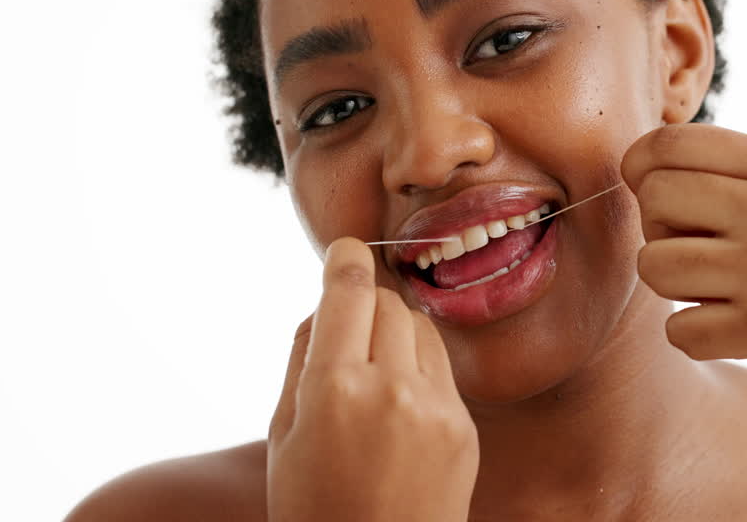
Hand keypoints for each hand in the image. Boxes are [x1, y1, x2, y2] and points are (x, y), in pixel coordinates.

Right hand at [267, 237, 478, 521]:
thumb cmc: (313, 506)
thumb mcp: (282, 435)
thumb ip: (301, 358)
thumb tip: (326, 303)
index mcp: (333, 389)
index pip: (348, 289)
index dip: (345, 258)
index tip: (345, 249)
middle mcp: (390, 389)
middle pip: (386, 302)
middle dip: (364, 304)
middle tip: (347, 329)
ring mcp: (435, 408)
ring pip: (418, 327)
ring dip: (395, 332)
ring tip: (371, 377)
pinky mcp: (464, 427)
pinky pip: (441, 368)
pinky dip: (419, 369)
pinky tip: (398, 407)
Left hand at [621, 123, 746, 418]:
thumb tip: (657, 166)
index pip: (669, 143)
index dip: (643, 170)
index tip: (656, 197)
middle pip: (652, 199)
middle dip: (659, 230)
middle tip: (696, 252)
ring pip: (653, 265)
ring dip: (674, 289)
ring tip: (717, 295)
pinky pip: (678, 330)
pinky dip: (695, 338)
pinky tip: (732, 334)